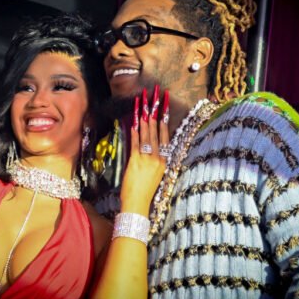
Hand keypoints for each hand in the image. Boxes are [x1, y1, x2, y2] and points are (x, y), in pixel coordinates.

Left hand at [120, 85, 168, 213]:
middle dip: (156, 108)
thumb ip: (152, 160)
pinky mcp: (136, 161)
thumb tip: (146, 145)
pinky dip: (134, 128)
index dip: (164, 116)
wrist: (137, 206)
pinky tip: (132, 116)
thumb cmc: (144, 193)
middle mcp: (158, 157)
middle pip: (157, 128)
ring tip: (144, 98)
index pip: (166, 133)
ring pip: (146, 131)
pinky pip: (135, 140)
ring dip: (144, 113)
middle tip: (156, 92)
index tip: (163, 103)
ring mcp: (148, 158)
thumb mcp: (153, 175)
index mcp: (164, 160)